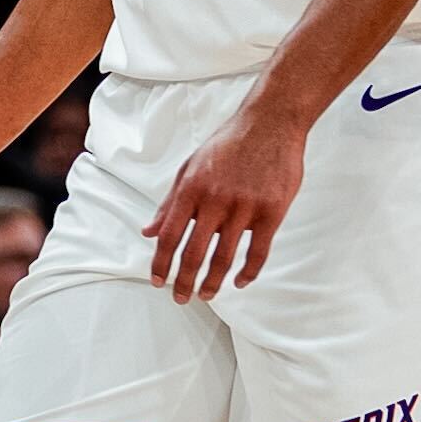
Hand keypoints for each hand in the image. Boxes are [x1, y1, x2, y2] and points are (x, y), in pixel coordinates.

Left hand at [144, 103, 306, 300]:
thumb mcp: (190, 168)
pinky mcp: (272, 211)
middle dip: (184, 281)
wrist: (270, 123)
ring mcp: (245, 207)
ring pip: (225, 256)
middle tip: (180, 298)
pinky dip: (248, 271)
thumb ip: (169, 203)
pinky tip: (240, 282)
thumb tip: (148, 231)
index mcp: (191, 189)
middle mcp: (215, 200)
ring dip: (213, 282)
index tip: (157, 281)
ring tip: (206, 295)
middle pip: (194, 252)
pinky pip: (259, 251)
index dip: (161, 263)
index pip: (169, 235)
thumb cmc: (227, 146)